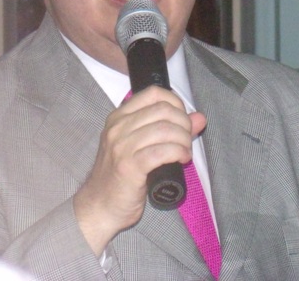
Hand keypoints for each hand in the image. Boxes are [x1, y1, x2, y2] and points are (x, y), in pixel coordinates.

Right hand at [74, 86, 206, 254]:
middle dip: (184, 124)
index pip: (153, 93)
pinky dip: (178, 153)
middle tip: (187, 140)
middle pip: (163, 110)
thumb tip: (200, 118)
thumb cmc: (120, 176)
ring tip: (185, 152)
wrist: (99, 206)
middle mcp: (118, 128)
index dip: (176, 103)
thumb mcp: (140, 146)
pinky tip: (182, 160)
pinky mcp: (129, 167)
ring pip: (165, 130)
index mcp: (118, 117)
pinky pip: (162, 152)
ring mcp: (121, 147)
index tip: (183, 120)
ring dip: (184, 140)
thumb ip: (168, 129)